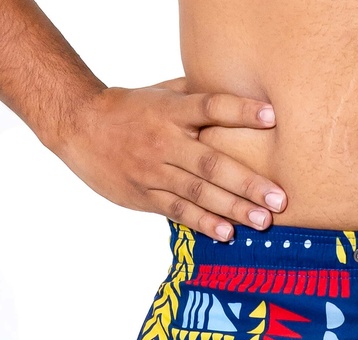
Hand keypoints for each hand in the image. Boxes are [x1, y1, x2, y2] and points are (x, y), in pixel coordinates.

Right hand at [51, 77, 285, 239]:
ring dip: (232, 208)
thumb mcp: (160, 94)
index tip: (271, 117)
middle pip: (211, 162)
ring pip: (198, 192)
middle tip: (279, 199)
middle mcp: (164, 141)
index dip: (240, 112)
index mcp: (171, 112)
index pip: (210, 107)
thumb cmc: (129, 109)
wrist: (78, 126)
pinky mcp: (144, 195)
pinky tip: (226, 233)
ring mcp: (154, 171)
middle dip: (248, 183)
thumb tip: (235, 88)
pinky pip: (178, 211)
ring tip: (262, 221)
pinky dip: (203, 222)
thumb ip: (195, 96)